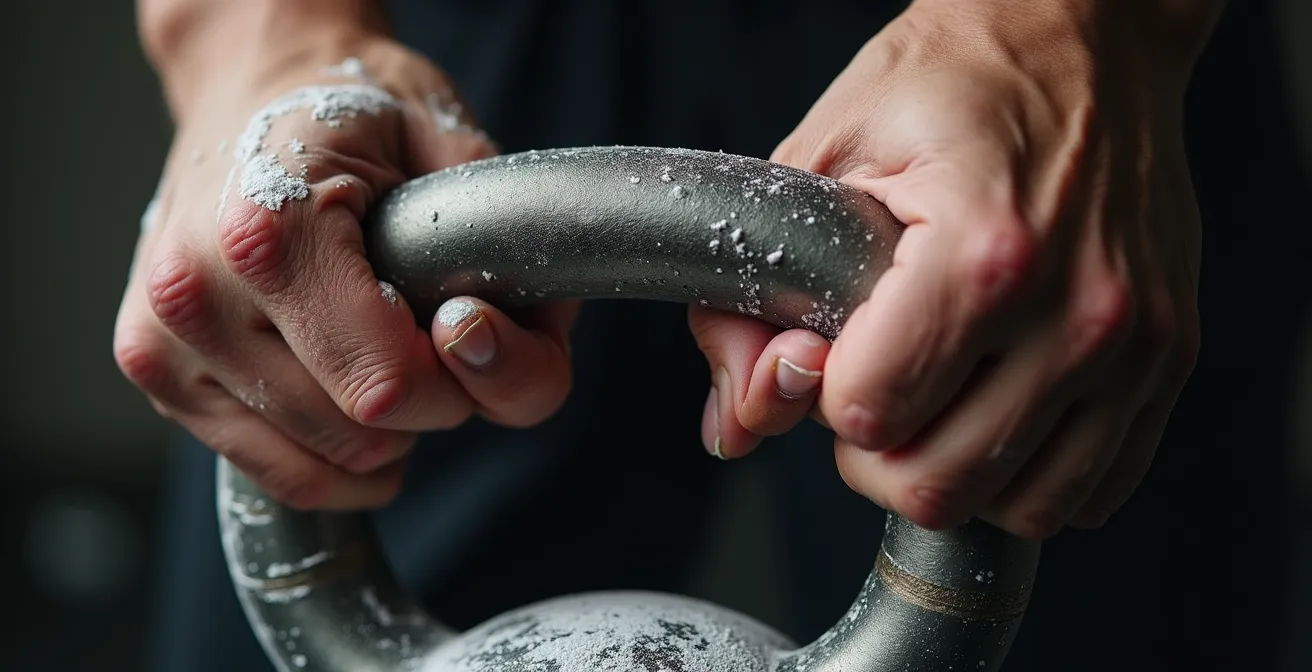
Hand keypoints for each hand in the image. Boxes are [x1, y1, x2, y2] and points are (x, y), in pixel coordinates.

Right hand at [115, 37, 576, 510]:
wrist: (258, 83)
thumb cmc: (361, 116)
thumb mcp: (458, 152)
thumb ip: (504, 259)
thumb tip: (491, 348)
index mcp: (267, 231)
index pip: (386, 386)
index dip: (461, 381)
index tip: (467, 328)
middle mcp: (194, 292)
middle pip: (357, 437)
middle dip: (427, 404)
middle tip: (427, 326)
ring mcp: (162, 340)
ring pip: (316, 470)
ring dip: (381, 433)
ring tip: (383, 344)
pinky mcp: (155, 373)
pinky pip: (273, 472)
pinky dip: (334, 453)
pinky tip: (350, 387)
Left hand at [689, 0, 1207, 538]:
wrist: (1083, 40)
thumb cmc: (953, 85)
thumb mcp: (820, 164)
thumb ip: (752, 300)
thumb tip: (738, 419)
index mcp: (983, 249)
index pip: (870, 412)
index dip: (827, 391)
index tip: (836, 347)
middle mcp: (1076, 309)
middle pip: (938, 482)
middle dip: (877, 450)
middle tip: (875, 384)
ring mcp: (1136, 342)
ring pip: (1018, 509)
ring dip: (953, 472)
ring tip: (935, 399)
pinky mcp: (1170, 359)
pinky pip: (1091, 490)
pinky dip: (1030, 477)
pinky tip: (997, 413)